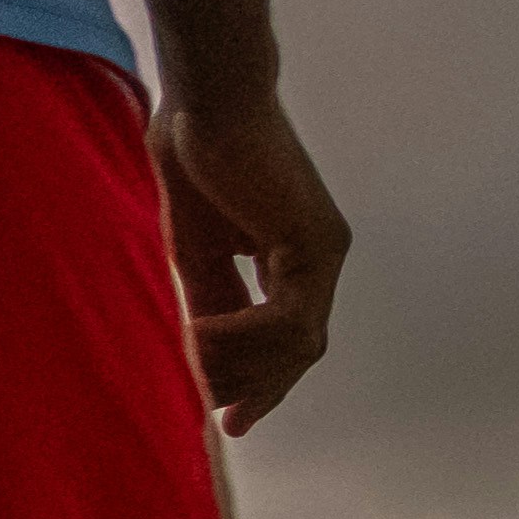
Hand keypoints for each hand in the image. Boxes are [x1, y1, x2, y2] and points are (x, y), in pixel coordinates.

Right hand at [157, 79, 347, 431]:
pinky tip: (198, 332)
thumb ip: (211, 302)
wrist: (207, 101)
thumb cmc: (198, 159)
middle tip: (222, 416)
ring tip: (196, 360)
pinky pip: (285, 315)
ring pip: (297, 343)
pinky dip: (241, 335)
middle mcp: (320, 257)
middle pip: (300, 351)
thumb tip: (207, 359)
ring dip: (244, 364)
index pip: (289, 338)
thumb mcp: (196, 251)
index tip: (228, 416)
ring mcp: (323, 250)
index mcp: (295, 258)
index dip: (260, 382)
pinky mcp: (311, 242)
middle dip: (260, 388)